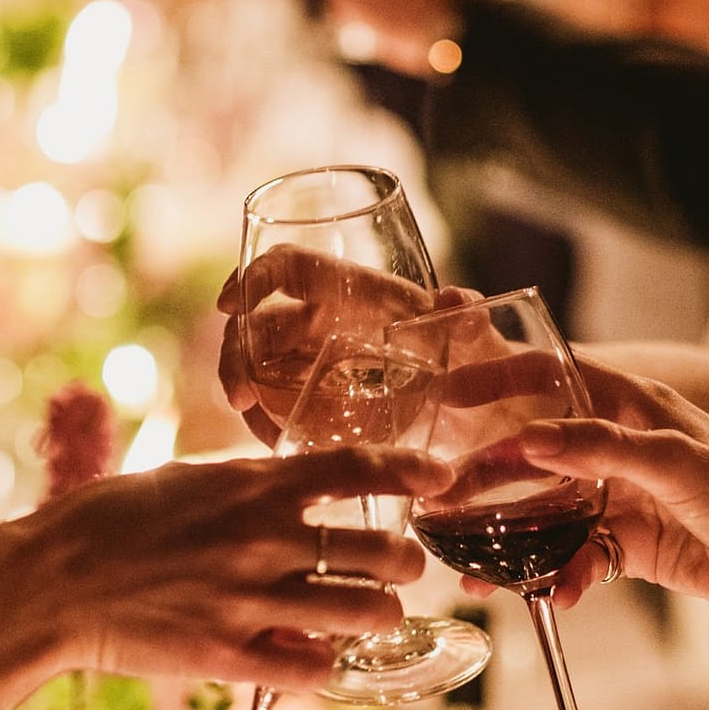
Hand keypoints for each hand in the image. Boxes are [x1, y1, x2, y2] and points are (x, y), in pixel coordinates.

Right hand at [11, 447, 449, 688]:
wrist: (50, 581)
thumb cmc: (109, 519)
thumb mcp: (185, 477)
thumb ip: (247, 482)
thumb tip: (293, 481)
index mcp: (251, 486)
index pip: (357, 470)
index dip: (411, 473)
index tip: (440, 477)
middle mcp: (262, 540)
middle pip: (381, 552)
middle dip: (405, 561)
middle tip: (400, 565)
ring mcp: (248, 601)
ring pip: (363, 614)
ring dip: (380, 615)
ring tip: (372, 613)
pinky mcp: (228, 655)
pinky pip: (313, 668)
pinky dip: (330, 662)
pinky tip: (324, 654)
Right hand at [215, 246, 451, 446]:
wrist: (480, 408)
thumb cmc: (471, 358)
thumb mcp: (473, 337)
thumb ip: (467, 317)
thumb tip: (457, 301)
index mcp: (350, 291)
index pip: (289, 267)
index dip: (254, 276)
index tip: (228, 303)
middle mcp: (322, 321)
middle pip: (257, 323)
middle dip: (235, 352)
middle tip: (239, 395)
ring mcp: (311, 362)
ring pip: (255, 366)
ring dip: (242, 388)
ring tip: (254, 424)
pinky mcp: (312, 401)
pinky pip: (273, 406)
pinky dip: (264, 421)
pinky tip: (273, 442)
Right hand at [445, 355, 708, 610]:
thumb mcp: (674, 462)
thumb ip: (600, 447)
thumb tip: (529, 438)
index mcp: (634, 404)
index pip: (554, 376)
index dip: (500, 380)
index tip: (450, 398)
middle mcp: (622, 446)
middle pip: (539, 453)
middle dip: (491, 479)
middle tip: (446, 500)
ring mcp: (624, 497)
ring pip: (551, 514)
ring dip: (515, 542)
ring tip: (480, 574)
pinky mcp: (631, 546)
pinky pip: (579, 557)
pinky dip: (560, 575)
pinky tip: (552, 593)